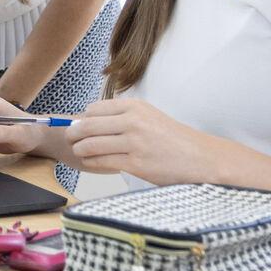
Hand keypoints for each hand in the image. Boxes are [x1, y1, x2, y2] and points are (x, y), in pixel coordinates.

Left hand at [66, 98, 221, 184]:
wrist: (201, 158)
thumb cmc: (173, 139)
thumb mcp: (149, 117)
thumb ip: (122, 117)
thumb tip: (88, 121)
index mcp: (135, 106)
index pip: (95, 109)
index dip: (82, 118)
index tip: (77, 125)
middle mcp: (133, 121)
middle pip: (88, 125)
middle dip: (73, 133)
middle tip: (69, 139)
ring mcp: (134, 142)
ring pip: (92, 144)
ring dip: (79, 149)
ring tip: (78, 152)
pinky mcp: (136, 163)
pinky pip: (103, 161)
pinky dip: (91, 162)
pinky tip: (90, 162)